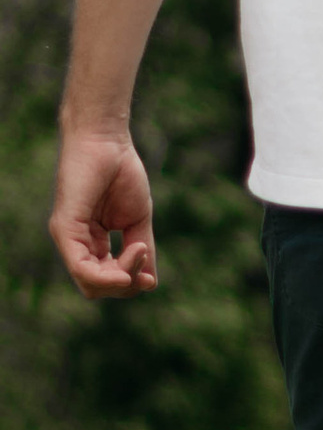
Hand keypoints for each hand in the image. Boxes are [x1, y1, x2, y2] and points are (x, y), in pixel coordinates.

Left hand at [51, 126, 157, 299]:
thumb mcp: (138, 219)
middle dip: (126, 283)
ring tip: (138, 250)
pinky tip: (124, 271)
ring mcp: (67, 238)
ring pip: (89, 283)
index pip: (107, 281)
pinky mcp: (65, 228)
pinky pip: (81, 267)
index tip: (150, 277)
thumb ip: (142, 248)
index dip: (130, 284)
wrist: (108, 140)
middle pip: (98, 288)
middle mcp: (75, 244)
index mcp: (92, 244)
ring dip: (121, 277)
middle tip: (143, 254)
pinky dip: (105, 276)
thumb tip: (149, 282)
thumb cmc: (121, 173)